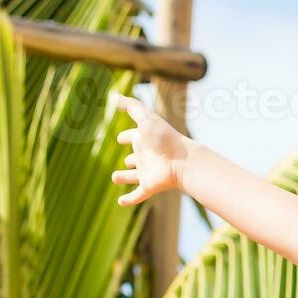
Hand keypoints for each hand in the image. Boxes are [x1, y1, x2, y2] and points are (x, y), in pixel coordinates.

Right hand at [106, 90, 193, 205]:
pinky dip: (129, 199)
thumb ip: (132, 106)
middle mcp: (146, 157)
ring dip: (125, 177)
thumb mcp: (146, 119)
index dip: (127, 136)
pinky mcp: (149, 186)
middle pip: (136, 158)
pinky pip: (137, 195)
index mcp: (145, 141)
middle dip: (130, 158)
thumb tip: (114, 95)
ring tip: (115, 177)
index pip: (134, 137)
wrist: (182, 162)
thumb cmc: (164, 139)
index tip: (120, 138)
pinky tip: (120, 202)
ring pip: (134, 176)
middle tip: (126, 159)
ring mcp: (147, 172)